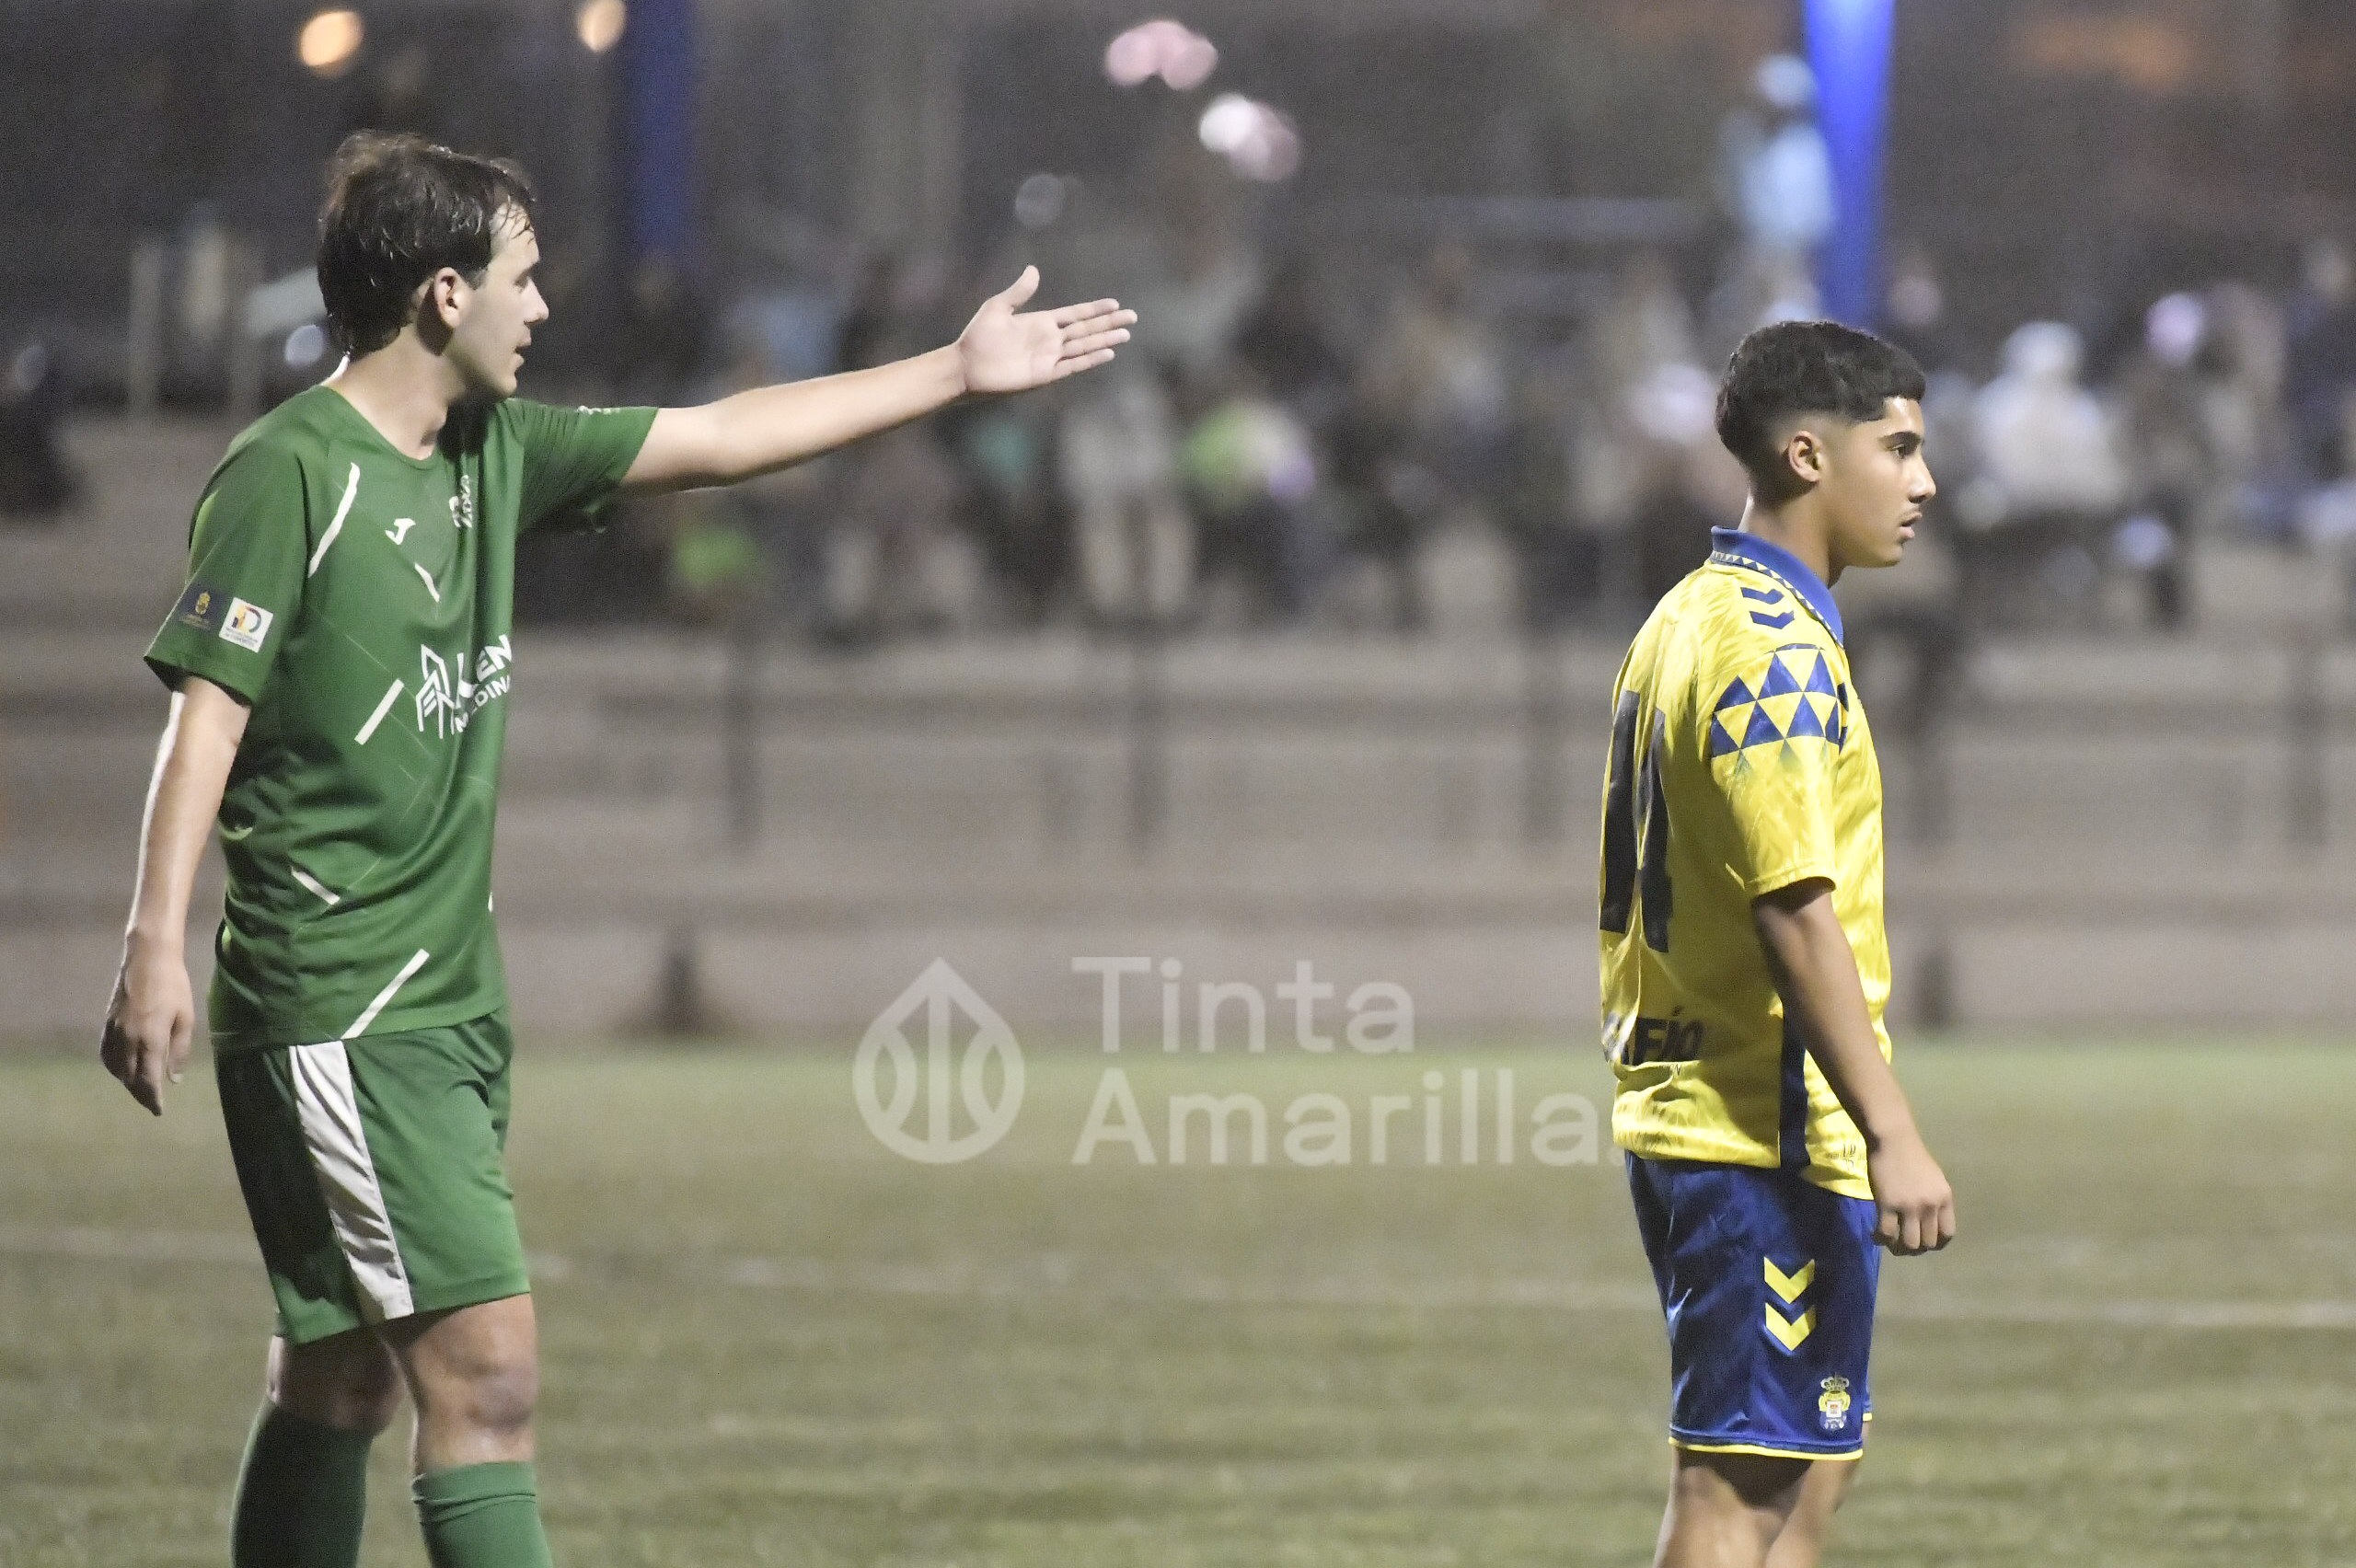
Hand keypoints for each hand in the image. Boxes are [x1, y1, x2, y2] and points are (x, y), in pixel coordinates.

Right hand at [100, 934, 193, 1115]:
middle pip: (130, 1078)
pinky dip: (113, 1067)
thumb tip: (174, 1078)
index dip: (152, 1099)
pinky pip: (106, 1054)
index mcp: (149, 1040)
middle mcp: (127, 1041)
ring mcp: (113, 1032)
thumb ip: (179, 1050)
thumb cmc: (174, 986)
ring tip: (140, 1089)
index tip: (159, 1111)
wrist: (147, 960)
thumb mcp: (185, 1018)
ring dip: (127, 1082)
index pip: (148, 1080)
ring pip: (116, 1069)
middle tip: (151, 1104)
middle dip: (140, 1094)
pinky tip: (121, 1069)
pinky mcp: (106, 1024)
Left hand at [954, 267, 1134, 395]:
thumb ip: (1019, 292)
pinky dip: (1090, 359)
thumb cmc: (977, 337)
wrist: (966, 366)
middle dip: (1109, 323)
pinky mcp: (1045, 374)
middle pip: (1086, 329)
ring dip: (1105, 340)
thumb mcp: (997, 307)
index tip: (1115, 303)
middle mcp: (1049, 340)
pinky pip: (1073, 365)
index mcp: (1041, 322)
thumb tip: (1034, 270)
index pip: (1075, 315)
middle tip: (1132, 317)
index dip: (1095, 309)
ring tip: (1126, 335)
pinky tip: (1107, 353)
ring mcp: (1049, 358)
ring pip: (1085, 346)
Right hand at [1865, 1133, 1954, 1255]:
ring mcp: (1908, 1206)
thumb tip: (1928, 1222)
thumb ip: (1934, 1200)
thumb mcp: (1934, 1179)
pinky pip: (1886, 1233)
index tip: (1925, 1242)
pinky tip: (1876, 1235)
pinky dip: (1881, 1239)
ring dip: (1899, 1248)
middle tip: (1904, 1244)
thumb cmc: (1912, 1155)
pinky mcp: (1887, 1204)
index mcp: (1945, 1198)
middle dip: (1916, 1248)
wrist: (1893, 1139)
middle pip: (1928, 1242)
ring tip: (1891, 1243)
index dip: (1936, 1243)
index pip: (1947, 1234)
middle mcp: (1930, 1206)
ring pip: (1909, 1243)